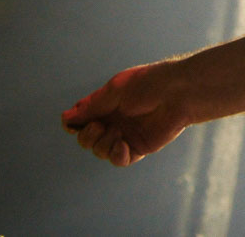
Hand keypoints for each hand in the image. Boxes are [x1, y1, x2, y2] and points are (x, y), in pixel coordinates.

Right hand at [62, 60, 192, 166]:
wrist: (178, 93)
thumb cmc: (150, 84)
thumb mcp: (115, 90)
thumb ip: (91, 106)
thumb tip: (66, 118)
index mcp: (107, 104)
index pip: (81, 119)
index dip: (73, 124)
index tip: (71, 124)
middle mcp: (114, 120)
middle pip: (86, 139)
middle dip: (86, 136)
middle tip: (98, 126)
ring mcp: (126, 134)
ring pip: (100, 151)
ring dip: (103, 144)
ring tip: (117, 133)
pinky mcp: (139, 147)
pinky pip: (119, 160)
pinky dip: (117, 155)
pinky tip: (122, 145)